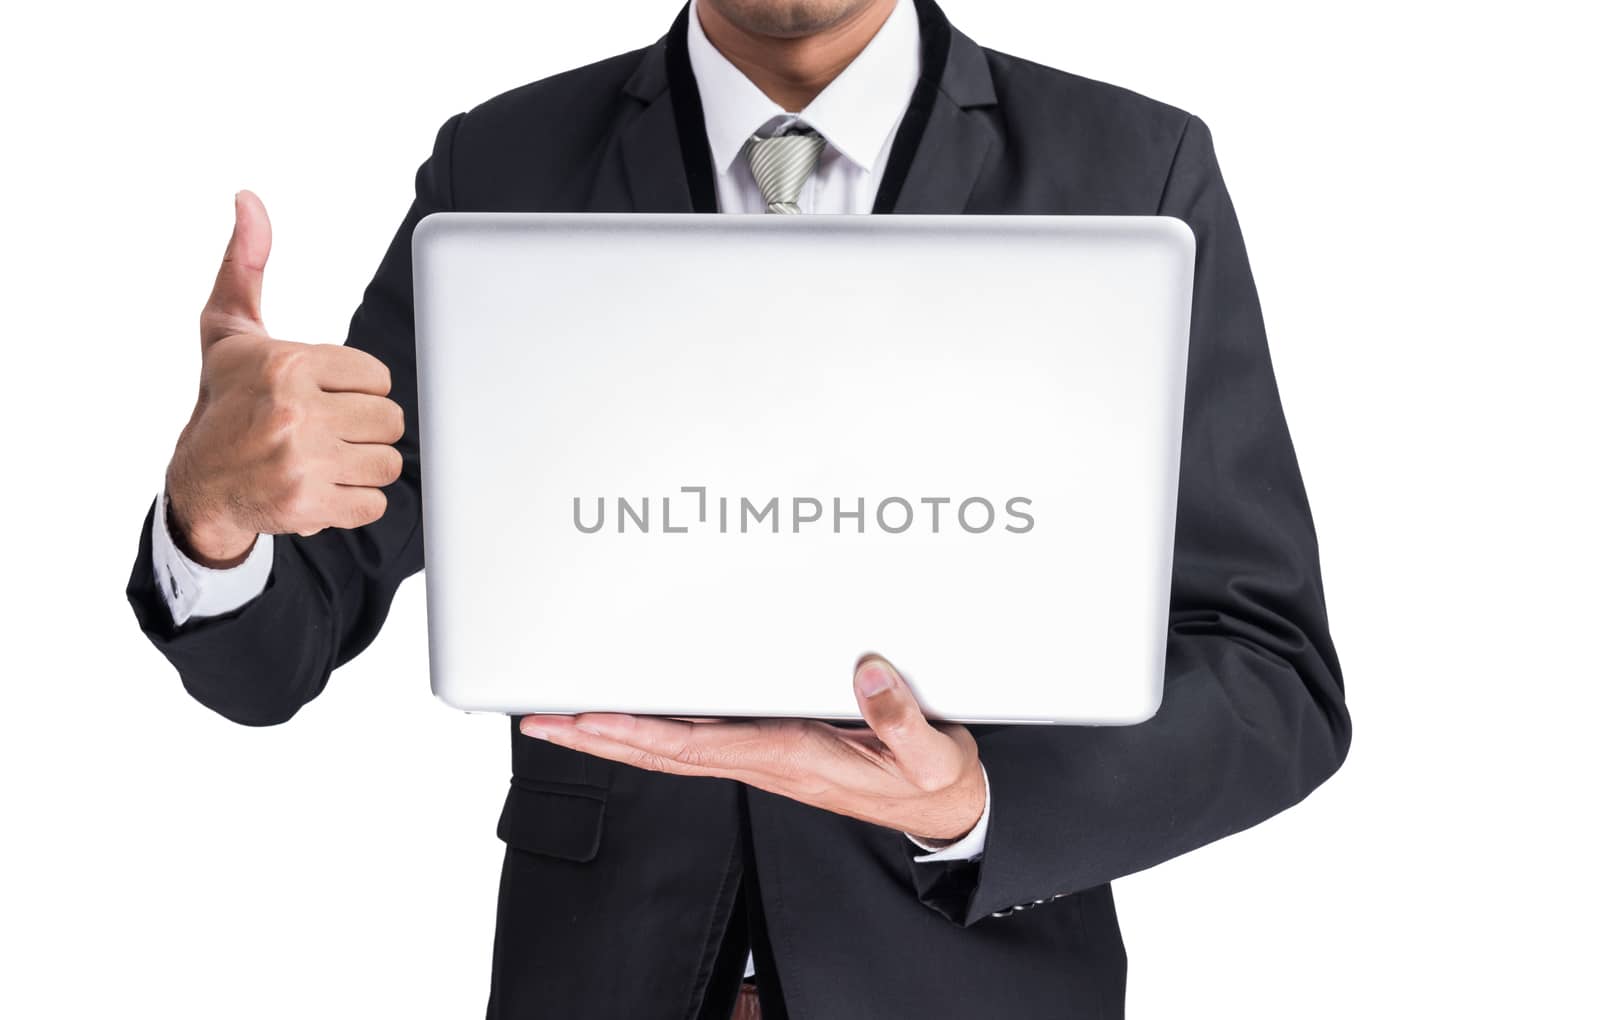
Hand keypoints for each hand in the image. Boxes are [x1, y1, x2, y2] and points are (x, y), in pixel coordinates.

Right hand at [165, 191, 404, 564]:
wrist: (197, 482)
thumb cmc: (223, 399)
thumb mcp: (229, 330)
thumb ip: (247, 264)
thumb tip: (248, 199)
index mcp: (288, 364)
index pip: (379, 378)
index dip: (360, 388)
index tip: (329, 394)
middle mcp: (294, 411)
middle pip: (390, 420)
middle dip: (367, 427)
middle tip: (332, 429)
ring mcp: (301, 462)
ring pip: (388, 462)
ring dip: (365, 464)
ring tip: (329, 457)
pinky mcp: (308, 506)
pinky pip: (374, 502)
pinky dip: (355, 499)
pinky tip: (324, 485)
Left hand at [519, 655, 985, 842]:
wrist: (945, 807)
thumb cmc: (931, 781)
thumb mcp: (931, 756)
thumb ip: (900, 719)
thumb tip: (866, 675)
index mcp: (791, 758)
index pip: (697, 747)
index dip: (638, 733)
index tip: (590, 719)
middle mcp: (765, 760)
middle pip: (662, 753)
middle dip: (597, 739)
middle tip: (540, 722)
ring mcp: (764, 756)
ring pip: (670, 748)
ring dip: (613, 735)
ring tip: (563, 718)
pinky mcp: (772, 747)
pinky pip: (697, 740)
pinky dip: (652, 729)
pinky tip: (631, 716)